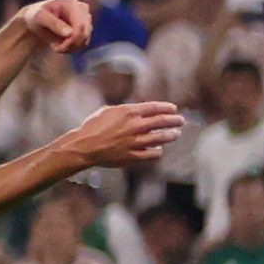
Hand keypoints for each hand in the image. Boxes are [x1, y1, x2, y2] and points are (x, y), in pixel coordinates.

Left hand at [10, 0, 95, 57]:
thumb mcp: (39, 17)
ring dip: (71, 47)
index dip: (72, 39)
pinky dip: (72, 48)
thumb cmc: (35, 16)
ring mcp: (85, 19)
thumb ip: (54, 23)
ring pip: (85, 40)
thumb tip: (70, 33)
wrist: (35, 20)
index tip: (58, 49)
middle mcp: (82, 9)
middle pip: (84, 33)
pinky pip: (83, 44)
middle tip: (56, 49)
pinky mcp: (85, 29)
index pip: (80, 25)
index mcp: (71, 3)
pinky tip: (60, 46)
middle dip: (71, 45)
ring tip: (56, 47)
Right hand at [68, 101, 185, 169]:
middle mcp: (134, 126)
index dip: (167, 108)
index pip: (155, 107)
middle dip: (175, 120)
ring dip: (171, 135)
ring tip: (175, 134)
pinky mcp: (133, 155)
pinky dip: (157, 150)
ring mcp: (135, 141)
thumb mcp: (107, 111)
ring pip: (161, 138)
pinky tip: (158, 149)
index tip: (174, 109)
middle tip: (180, 121)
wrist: (82, 147)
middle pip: (162, 121)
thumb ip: (126, 110)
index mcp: (128, 112)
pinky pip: (152, 153)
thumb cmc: (92, 127)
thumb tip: (140, 111)